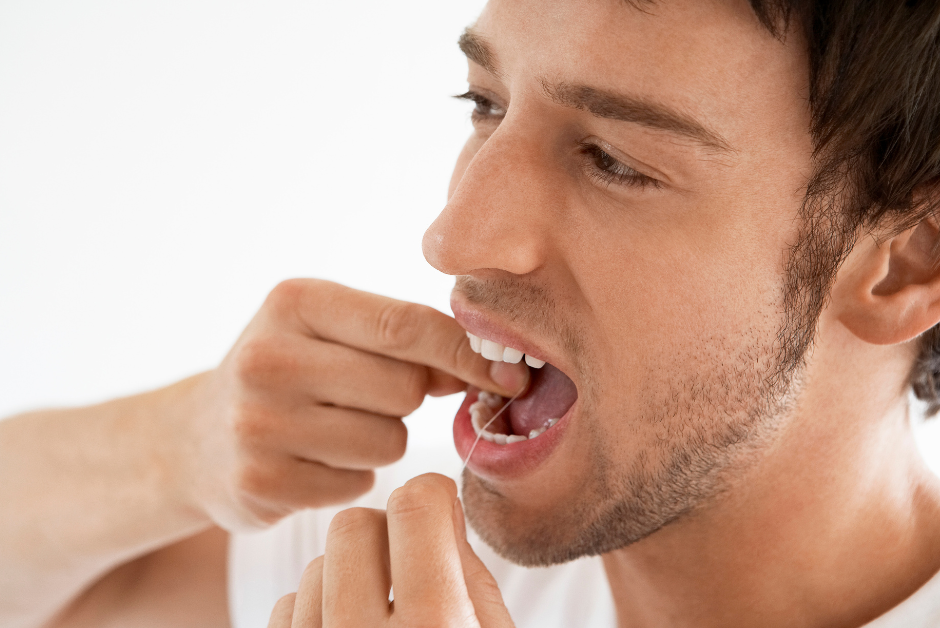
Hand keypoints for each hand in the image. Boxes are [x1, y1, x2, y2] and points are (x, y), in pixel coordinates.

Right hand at [178, 280, 528, 530]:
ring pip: (387, 441)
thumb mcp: (330, 330)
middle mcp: (268, 357)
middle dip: (408, 397)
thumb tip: (489, 364)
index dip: (466, 352)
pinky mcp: (260, 483)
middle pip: (403, 387)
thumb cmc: (289, 370)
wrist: (197, 436)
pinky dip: (351, 475)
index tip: (512, 372)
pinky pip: (357, 485)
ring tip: (333, 426)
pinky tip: (313, 458)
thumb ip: (403, 339)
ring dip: (379, 439)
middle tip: (368, 394)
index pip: (403, 325)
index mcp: (293, 302)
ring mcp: (258, 423)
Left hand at [267, 473, 514, 627]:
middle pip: (354, 526)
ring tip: (380, 613)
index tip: (437, 505)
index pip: (415, 507)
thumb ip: (470, 576)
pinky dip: (317, 613)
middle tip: (411, 562)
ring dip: (348, 575)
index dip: (431, 496)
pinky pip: (285, 609)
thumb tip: (438, 508)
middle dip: (386, 533)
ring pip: (316, 566)